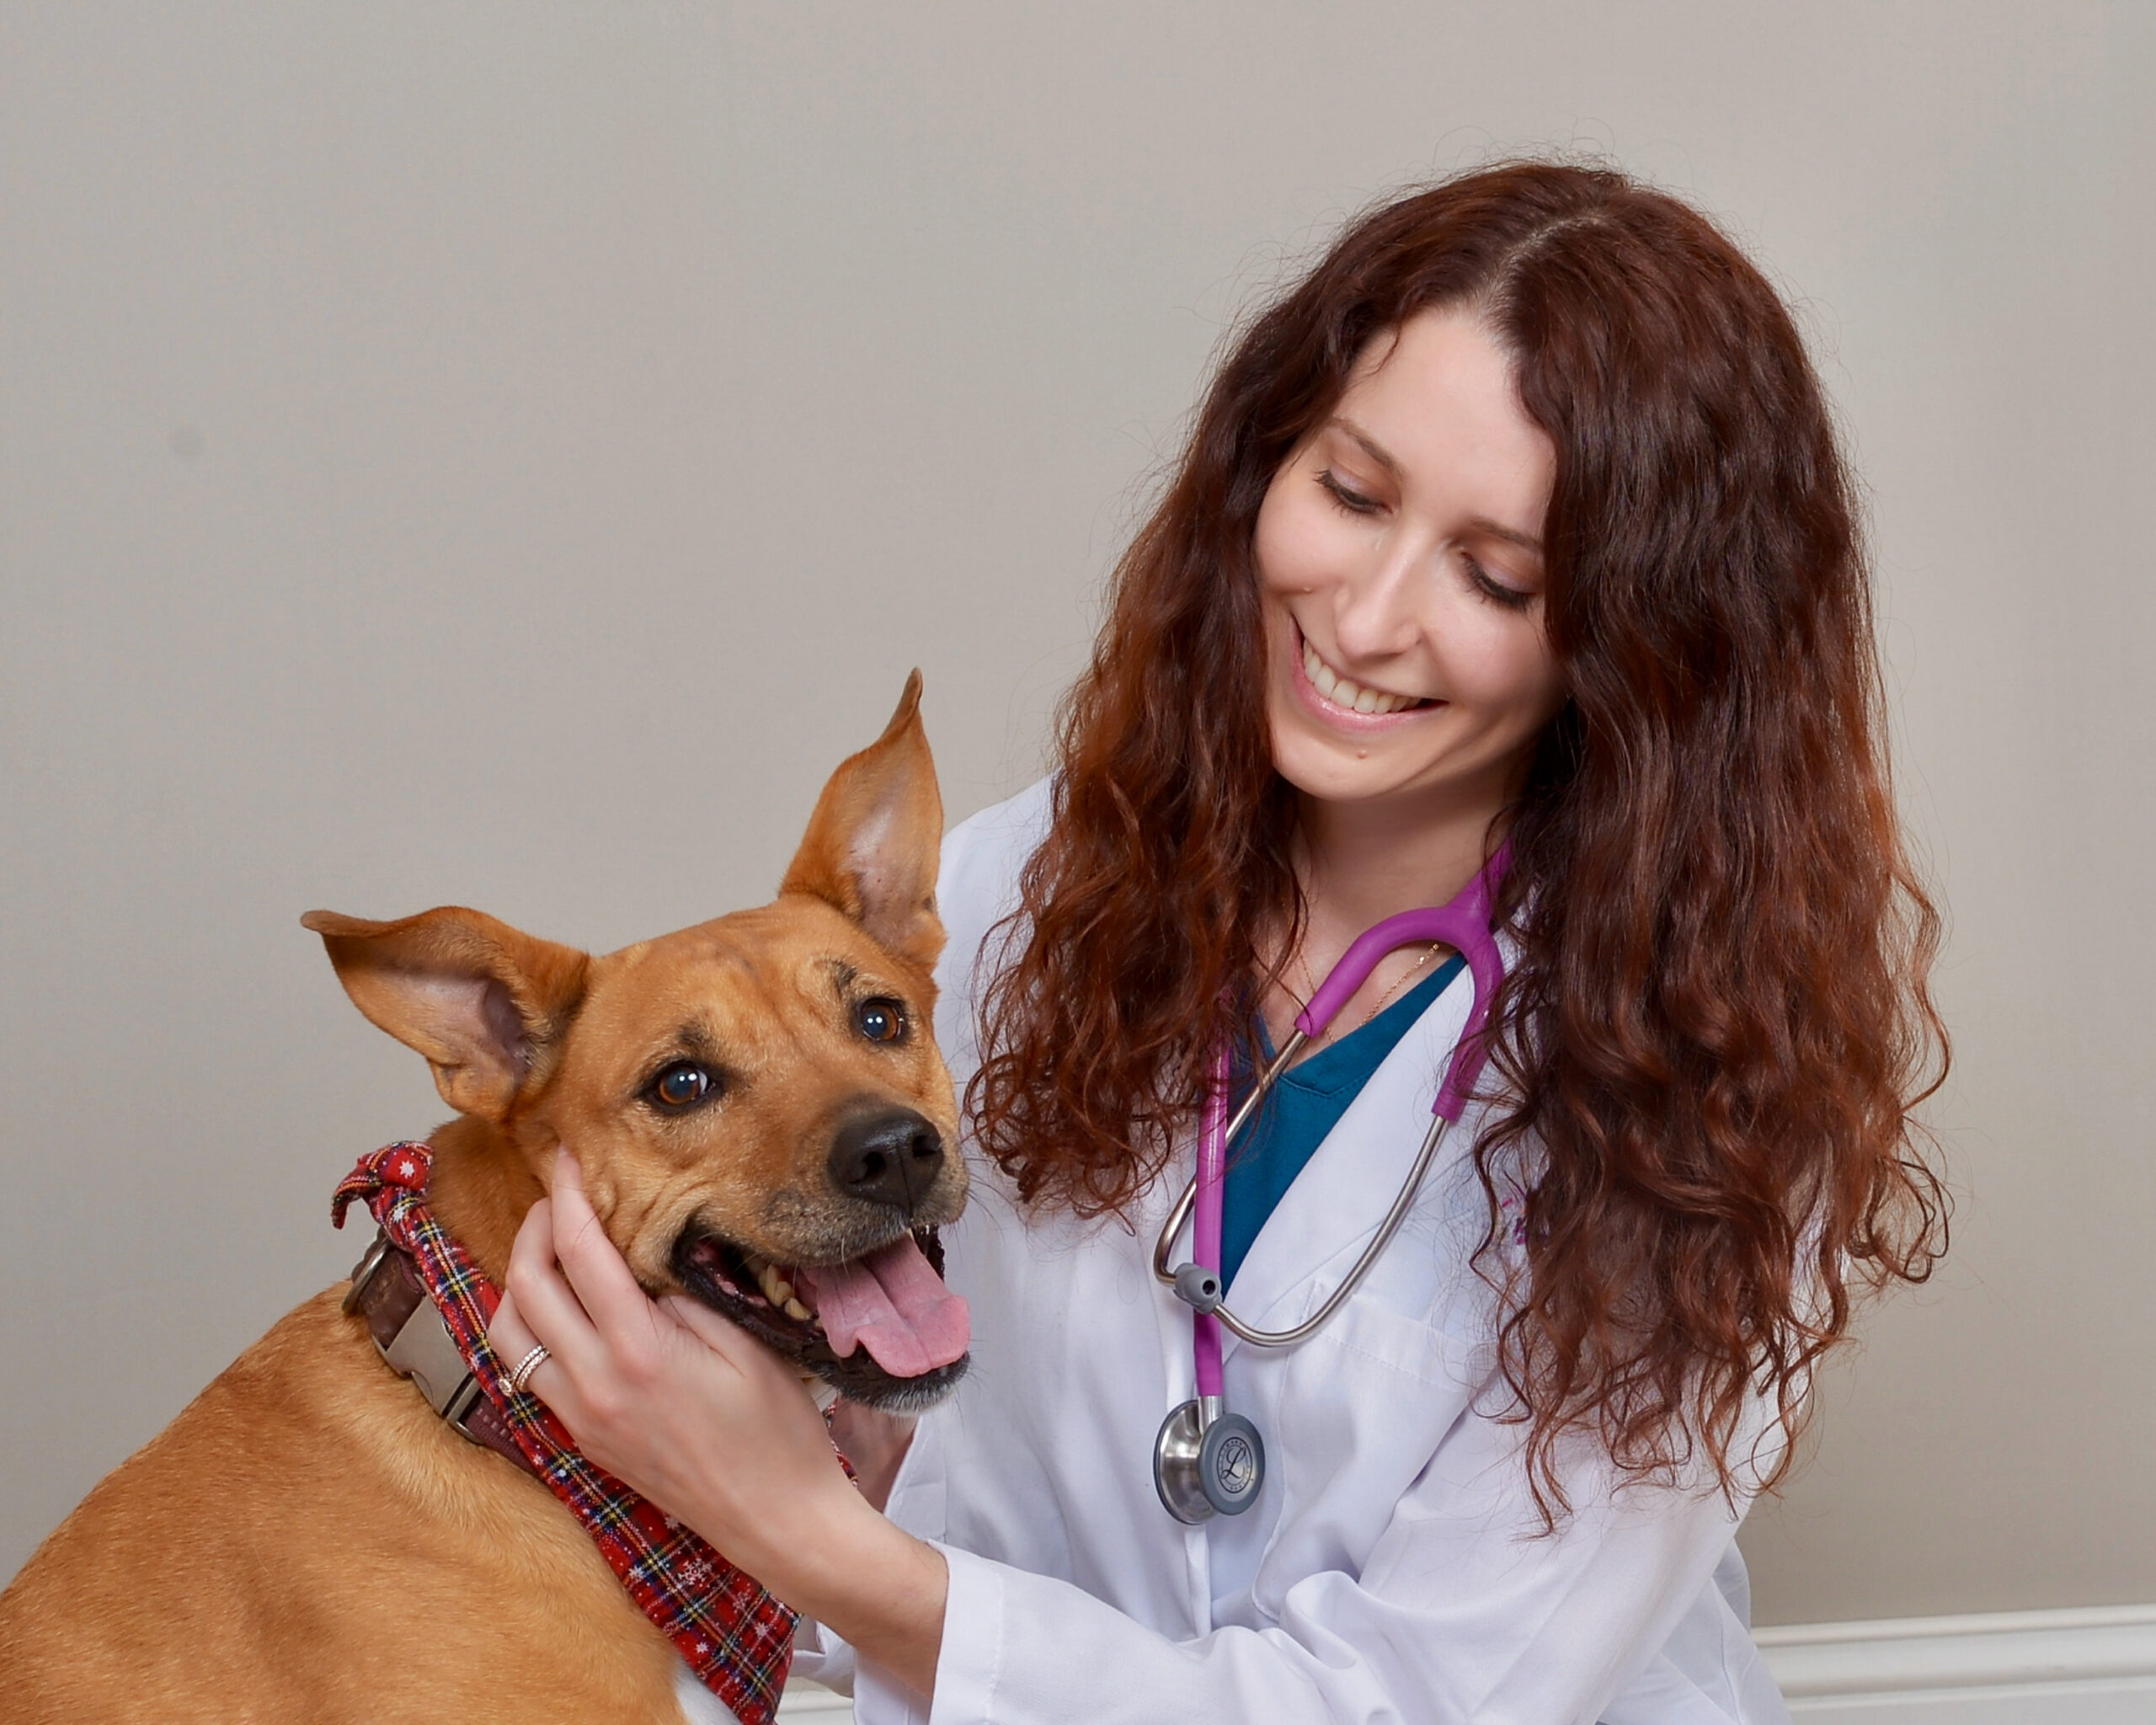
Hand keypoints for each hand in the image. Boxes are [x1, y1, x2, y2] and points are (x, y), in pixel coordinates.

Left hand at [487, 1150, 946, 1696]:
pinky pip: (528, 1372)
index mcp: (640, 1353)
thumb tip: (648, 1252)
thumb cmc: (777, 1432)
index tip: (568, 1161)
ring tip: (548, 1248)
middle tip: (555, 1196)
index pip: (580, 1255)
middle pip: (525, 1289)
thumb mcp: (747, 1345)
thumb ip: (690, 1294)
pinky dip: (529, 1327)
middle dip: (532, 1230)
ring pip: (508, 1335)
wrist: (774, 1519)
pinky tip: (562, 1308)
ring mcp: (581, 1418)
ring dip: (518, 1281)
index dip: (567, 1198)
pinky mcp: (582, 1439)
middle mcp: (595, 1386)